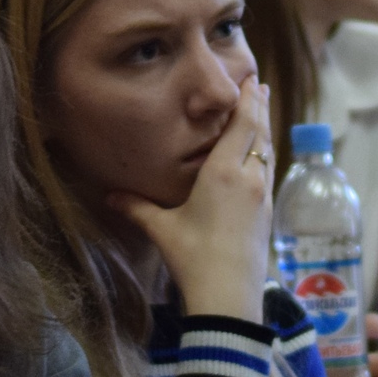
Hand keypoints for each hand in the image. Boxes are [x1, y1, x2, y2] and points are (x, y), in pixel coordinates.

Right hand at [109, 81, 272, 321]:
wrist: (229, 297)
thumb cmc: (194, 258)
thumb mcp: (162, 229)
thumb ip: (137, 208)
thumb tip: (109, 196)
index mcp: (224, 173)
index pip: (242, 125)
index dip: (248, 100)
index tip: (251, 80)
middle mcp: (249, 178)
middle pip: (259, 133)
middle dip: (259, 107)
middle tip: (258, 86)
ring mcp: (262, 197)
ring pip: (267, 153)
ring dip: (265, 130)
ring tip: (263, 113)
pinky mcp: (267, 214)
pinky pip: (268, 174)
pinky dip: (266, 156)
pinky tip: (261, 158)